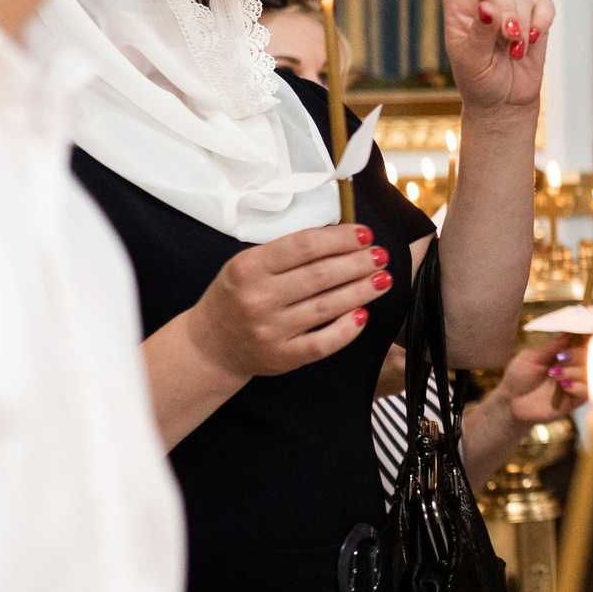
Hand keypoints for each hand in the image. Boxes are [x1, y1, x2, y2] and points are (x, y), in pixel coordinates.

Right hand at [186, 222, 385, 379]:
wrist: (209, 346)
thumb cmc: (235, 296)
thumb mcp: (247, 264)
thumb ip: (285, 253)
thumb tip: (338, 239)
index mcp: (250, 267)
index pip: (305, 246)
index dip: (341, 238)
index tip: (365, 235)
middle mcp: (259, 297)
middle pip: (321, 275)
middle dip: (358, 263)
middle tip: (381, 256)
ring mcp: (271, 330)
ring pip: (327, 306)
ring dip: (361, 291)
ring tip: (383, 279)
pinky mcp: (282, 356)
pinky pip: (323, 343)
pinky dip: (346, 329)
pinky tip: (363, 314)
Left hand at [428, 0, 552, 115]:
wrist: (505, 100)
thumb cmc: (479, 80)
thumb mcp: (471, 61)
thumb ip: (479, 34)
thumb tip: (489, 8)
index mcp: (458, 4)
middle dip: (506, 12)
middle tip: (507, 40)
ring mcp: (511, 4)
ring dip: (522, 26)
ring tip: (513, 51)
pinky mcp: (535, 14)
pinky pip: (544, 5)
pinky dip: (542, 23)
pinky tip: (532, 40)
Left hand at [488, 334, 585, 416]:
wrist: (510, 401)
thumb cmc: (518, 377)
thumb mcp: (531, 357)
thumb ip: (551, 348)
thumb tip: (568, 334)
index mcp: (563, 355)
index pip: (582, 343)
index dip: (586, 338)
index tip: (582, 335)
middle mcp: (572, 368)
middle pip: (592, 357)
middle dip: (578, 355)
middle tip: (561, 358)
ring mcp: (574, 384)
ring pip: (591, 374)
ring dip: (575, 371)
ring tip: (555, 374)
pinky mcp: (573, 401)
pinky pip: (587, 392)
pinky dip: (578, 387)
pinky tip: (563, 386)